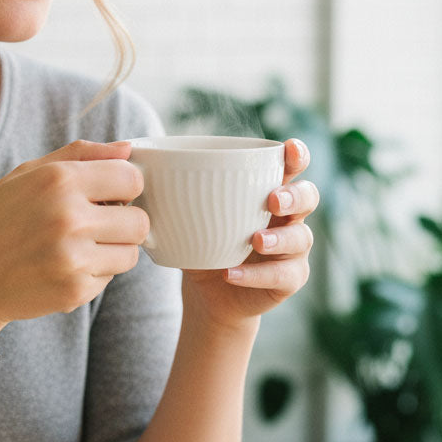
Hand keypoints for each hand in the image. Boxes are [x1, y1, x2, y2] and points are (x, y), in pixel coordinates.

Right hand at [0, 141, 148, 335]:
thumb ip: (79, 155)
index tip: (110, 195)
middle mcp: (69, 216)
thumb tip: (128, 149)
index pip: (132, 178)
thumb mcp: (25, 175)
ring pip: (131, 253)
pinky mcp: (74, 291)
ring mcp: (73, 257)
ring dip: (112, 251)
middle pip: (140, 220)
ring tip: (77, 248)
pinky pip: (109, 279)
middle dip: (124, 223)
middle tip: (96, 225)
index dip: (125, 186)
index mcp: (59, 179)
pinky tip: (61, 268)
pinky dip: (93, 274)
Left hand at [181, 139, 317, 329]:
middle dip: (294, 195)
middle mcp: (288, 216)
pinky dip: (256, 275)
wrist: (208, 294)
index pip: (292, 166)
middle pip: (309, 196)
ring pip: (302, 237)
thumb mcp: (188, 213)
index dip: (297, 155)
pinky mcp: (288, 279)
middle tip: (273, 200)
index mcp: (268, 190)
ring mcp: (292, 249)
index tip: (289, 147)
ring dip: (280, 237)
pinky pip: (283, 275)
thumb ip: (173, 188)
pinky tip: (231, 272)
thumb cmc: (202, 240)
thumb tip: (132, 158)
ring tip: (255, 240)